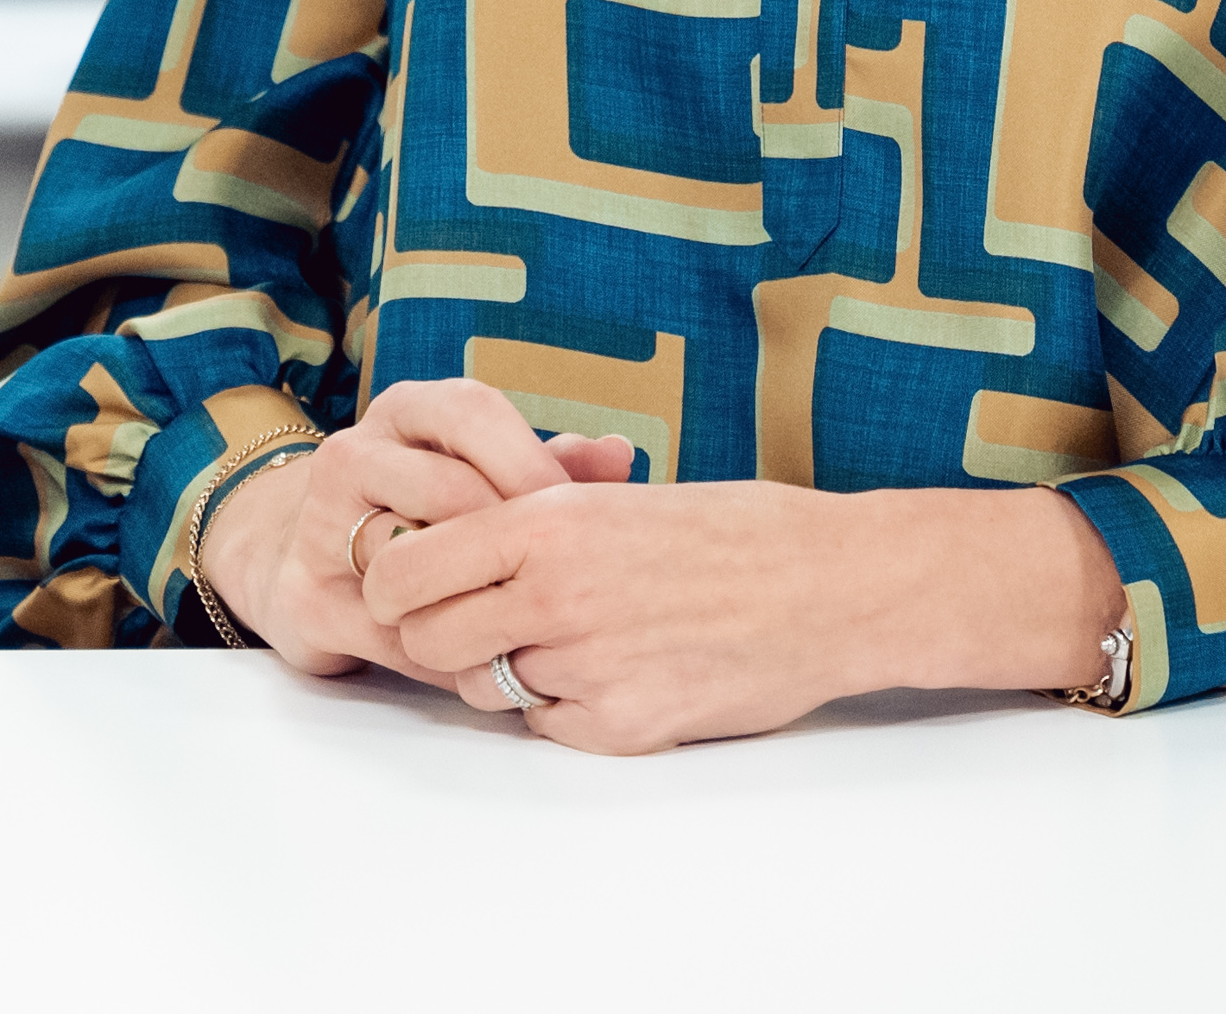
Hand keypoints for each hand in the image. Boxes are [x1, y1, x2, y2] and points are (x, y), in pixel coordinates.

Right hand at [197, 379, 637, 690]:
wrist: (309, 555)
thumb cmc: (423, 509)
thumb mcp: (480, 471)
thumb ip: (548, 463)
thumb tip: (620, 456)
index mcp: (406, 412)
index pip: (470, 413)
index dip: (529, 462)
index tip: (574, 511)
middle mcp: (354, 455)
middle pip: (445, 489)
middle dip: (507, 542)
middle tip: (555, 579)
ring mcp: (319, 525)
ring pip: (411, 562)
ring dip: (472, 601)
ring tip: (518, 620)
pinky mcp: (306, 597)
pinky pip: (389, 632)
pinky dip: (443, 651)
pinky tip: (481, 659)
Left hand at [360, 480, 1123, 754]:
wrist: (831, 585)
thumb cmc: (732, 530)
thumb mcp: (614, 498)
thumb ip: (529, 524)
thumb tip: (444, 545)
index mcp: (542, 524)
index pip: (403, 570)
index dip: (394, 585)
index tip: (406, 588)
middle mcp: (550, 595)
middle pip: (428, 641)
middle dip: (442, 637)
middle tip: (482, 623)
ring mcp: (584, 666)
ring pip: (488, 687)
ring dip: (512, 671)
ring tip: (578, 638)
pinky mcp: (621, 726)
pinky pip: (550, 726)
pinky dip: (569, 707)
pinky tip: (625, 669)